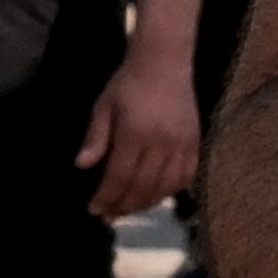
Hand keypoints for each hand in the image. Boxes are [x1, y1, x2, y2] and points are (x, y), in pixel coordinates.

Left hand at [78, 50, 203, 225]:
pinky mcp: (195, 141)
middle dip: (124, 205)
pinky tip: (158, 195)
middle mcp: (161, 143)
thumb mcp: (104, 105)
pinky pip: (186, 176)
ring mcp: (181, 144)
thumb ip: (96, 137)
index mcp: (135, 133)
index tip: (94, 209)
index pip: (120, 176)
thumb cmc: (128, 83)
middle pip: (143, 186)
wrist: (164, 61)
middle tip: (109, 216)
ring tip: (130, 209)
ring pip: (166, 186)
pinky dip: (172, 190)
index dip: (107, 197)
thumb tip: (82, 165)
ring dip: (147, 203)